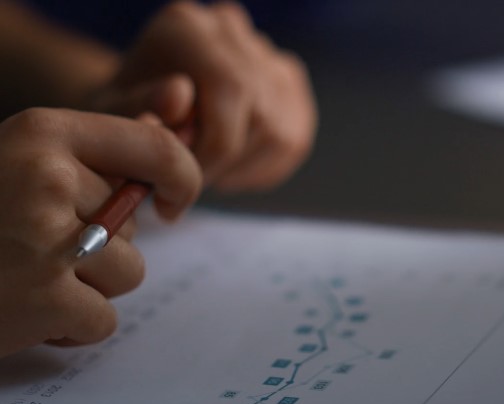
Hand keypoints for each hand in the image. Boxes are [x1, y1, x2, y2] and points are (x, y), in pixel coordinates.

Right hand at [0, 108, 201, 357]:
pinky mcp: (44, 299)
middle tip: (33, 249)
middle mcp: (48, 177)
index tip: (171, 203)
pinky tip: (24, 314)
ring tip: (27, 280)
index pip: (155, 148)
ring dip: (89, 288)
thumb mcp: (15, 162)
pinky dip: (72, 327)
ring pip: (129, 273)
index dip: (180, 178)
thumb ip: (86, 156)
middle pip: (133, 225)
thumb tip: (170, 134)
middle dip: (99, 246)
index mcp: (44, 133)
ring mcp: (46, 240)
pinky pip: (103, 319)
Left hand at [88, 1, 316, 190]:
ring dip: (245, 170)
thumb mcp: (116, 114)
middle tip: (195, 182)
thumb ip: (140, 106)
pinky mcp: (290, 83)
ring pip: (281, 134)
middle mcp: (234, 30)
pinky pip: (293, 140)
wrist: (145, 98)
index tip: (184, 180)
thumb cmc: (129, 111)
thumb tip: (178, 96)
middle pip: (260, 115)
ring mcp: (267, 55)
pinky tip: (232, 169)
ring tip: (210, 172)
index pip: (229, 90)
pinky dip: (265, 168)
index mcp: (187, 26)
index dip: (212, 150)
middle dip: (227, 164)